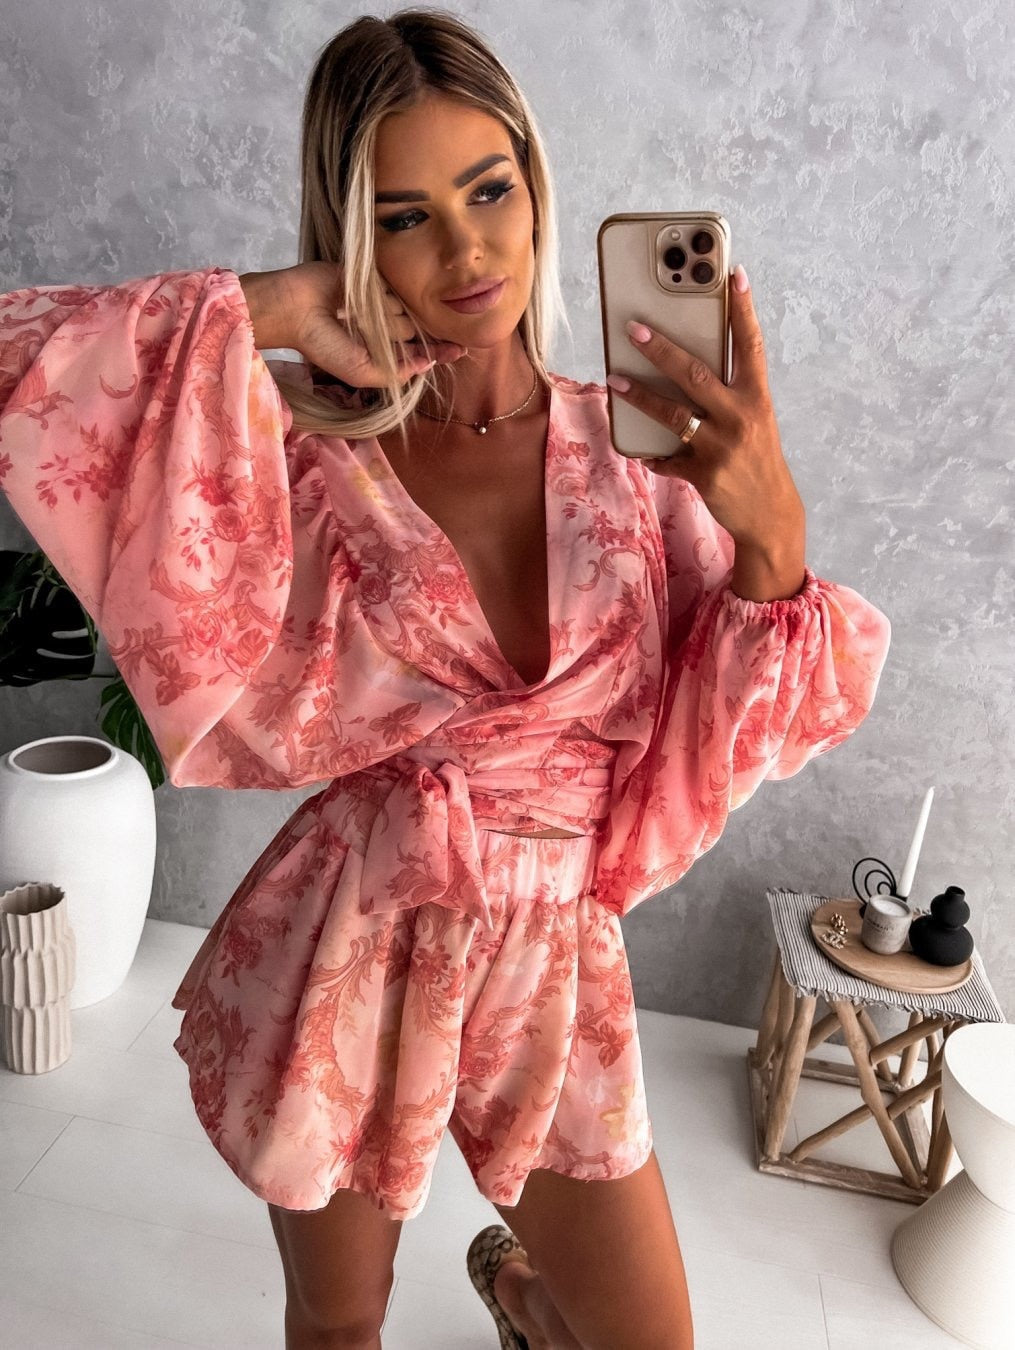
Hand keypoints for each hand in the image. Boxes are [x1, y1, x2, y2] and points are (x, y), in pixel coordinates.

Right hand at [241, 262, 466, 386]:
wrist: (295, 309)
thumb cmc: (324, 345)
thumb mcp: (362, 373)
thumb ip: (396, 373)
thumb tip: (428, 364)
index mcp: (384, 349)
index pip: (420, 350)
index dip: (441, 350)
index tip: (463, 349)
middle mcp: (386, 325)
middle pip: (416, 328)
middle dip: (415, 332)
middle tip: (397, 333)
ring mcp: (380, 301)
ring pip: (404, 308)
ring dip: (388, 315)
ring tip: (354, 316)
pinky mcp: (374, 278)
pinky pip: (390, 286)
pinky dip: (379, 295)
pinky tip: (357, 299)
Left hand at [605, 265, 804, 555]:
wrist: (769, 514)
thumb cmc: (756, 459)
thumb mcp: (754, 420)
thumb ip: (728, 393)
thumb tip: (684, 367)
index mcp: (757, 397)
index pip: (750, 344)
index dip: (742, 309)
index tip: (733, 273)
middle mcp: (741, 417)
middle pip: (696, 374)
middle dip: (662, 349)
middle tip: (633, 328)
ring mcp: (722, 447)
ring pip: (673, 414)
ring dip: (640, 396)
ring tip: (615, 379)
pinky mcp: (704, 474)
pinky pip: (666, 458)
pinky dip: (650, 453)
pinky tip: (638, 449)